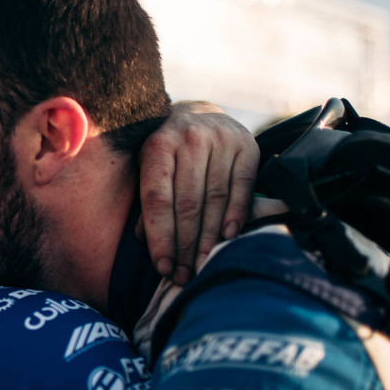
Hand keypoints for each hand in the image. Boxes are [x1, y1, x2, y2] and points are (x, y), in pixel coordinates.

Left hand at [138, 102, 258, 284]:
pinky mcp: (247, 145)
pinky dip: (236, 214)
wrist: (200, 113)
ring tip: (203, 264)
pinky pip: (242, 186)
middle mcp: (189, 139)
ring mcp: (220, 139)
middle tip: (184, 276)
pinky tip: (228, 237)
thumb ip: (147, 202)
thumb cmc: (167, 152)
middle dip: (185, 245)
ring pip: (215, 198)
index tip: (163, 267)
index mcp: (157, 145)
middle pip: (188, 203)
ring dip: (209, 237)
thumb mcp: (147, 168)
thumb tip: (143, 240)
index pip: (158, 199)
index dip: (161, 237)